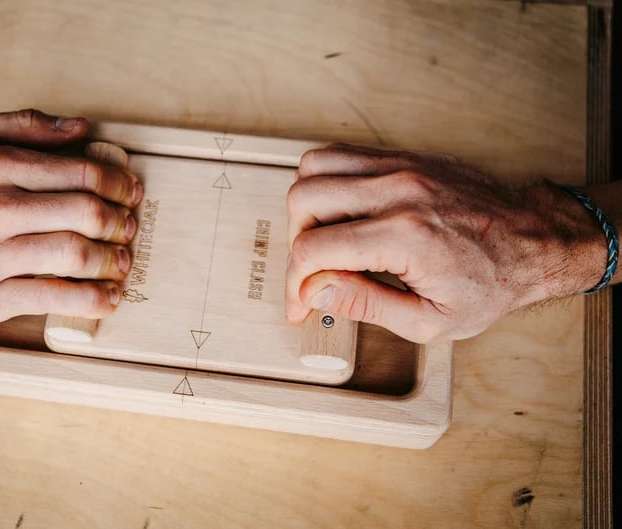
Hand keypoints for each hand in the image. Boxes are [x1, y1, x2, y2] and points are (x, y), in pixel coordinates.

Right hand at [0, 109, 140, 330]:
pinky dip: (91, 299)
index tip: (131, 194)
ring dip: (113, 260)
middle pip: (85, 213)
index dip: (118, 185)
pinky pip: (53, 297)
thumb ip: (24, 125)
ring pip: (74, 254)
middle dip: (121, 223)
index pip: (81, 173)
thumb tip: (80, 128)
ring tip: (123, 263)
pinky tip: (108, 297)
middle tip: (130, 230)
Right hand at [285, 143, 606, 342]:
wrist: (535, 240)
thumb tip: (316, 291)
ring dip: (307, 207)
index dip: (295, 283)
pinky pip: (341, 154)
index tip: (301, 302)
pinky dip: (327, 182)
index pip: (314, 248)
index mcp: (405, 236)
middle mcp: (398, 192)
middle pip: (303, 198)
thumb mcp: (430, 321)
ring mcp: (400, 167)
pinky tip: (342, 212)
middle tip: (315, 270)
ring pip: (314, 166)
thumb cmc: (491, 282)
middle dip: (297, 243)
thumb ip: (365, 305)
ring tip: (327, 237)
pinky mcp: (403, 157)